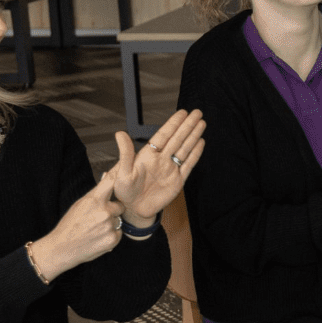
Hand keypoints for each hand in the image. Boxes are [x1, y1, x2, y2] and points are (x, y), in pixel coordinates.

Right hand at [31, 174, 123, 280]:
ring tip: (95, 229)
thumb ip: (96, 193)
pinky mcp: (113, 239)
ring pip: (119, 220)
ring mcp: (109, 226)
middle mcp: (104, 212)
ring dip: (111, 223)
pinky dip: (111, 235)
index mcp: (94, 200)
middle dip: (112, 210)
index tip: (126, 167)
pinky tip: (98, 237)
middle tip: (97, 218)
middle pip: (120, 206)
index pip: (111, 182)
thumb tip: (107, 175)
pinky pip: (119, 233)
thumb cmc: (70, 224)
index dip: (119, 175)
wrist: (62, 248)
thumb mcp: (80, 205)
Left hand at [108, 109, 205, 225]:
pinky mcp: (178, 181)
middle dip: (188, 125)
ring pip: (185, 149)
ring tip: (201, 123)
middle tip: (197, 113)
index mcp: (148, 155)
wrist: (134, 210)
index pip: (164, 135)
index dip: (173, 124)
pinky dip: (195, 154)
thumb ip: (125, 152)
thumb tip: (120, 134)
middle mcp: (161, 159)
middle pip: (178, 139)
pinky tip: (200, 143)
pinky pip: (188, 165)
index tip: (182, 113)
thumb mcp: (122, 172)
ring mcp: (171, 169)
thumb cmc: (124, 191)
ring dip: (193, 136)